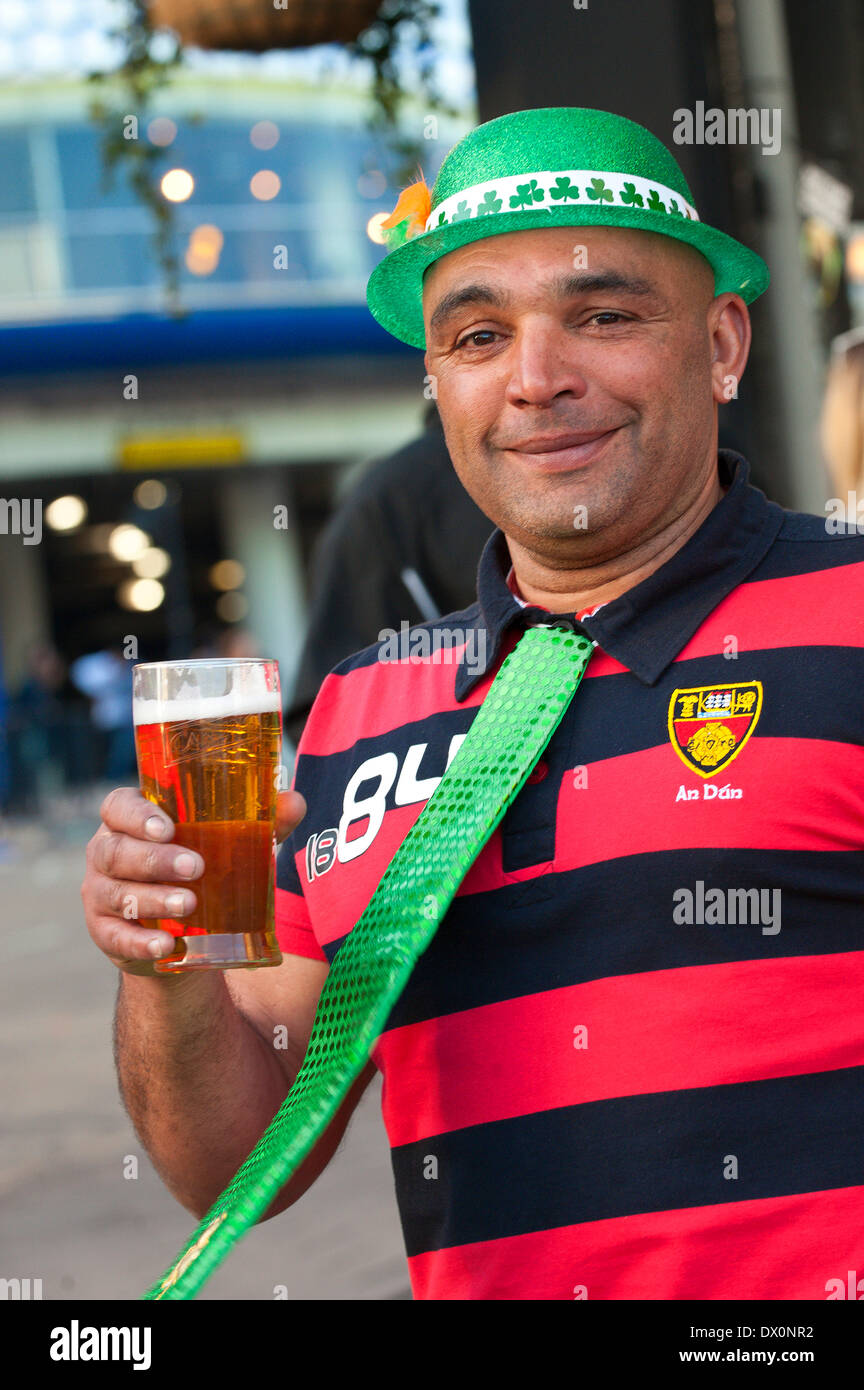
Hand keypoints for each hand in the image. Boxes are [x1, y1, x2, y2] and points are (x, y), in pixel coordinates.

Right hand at [81, 788, 307, 975]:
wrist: (183, 935)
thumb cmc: (204, 872)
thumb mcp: (227, 847)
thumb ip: (259, 824)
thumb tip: (295, 802)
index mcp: (130, 822)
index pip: (118, 806)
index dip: (137, 815)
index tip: (168, 826)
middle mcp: (106, 854)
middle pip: (116, 851)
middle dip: (155, 859)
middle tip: (197, 867)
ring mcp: (100, 895)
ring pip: (115, 894)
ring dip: (153, 899)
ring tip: (190, 904)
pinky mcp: (105, 933)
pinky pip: (115, 938)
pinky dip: (140, 943)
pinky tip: (166, 946)